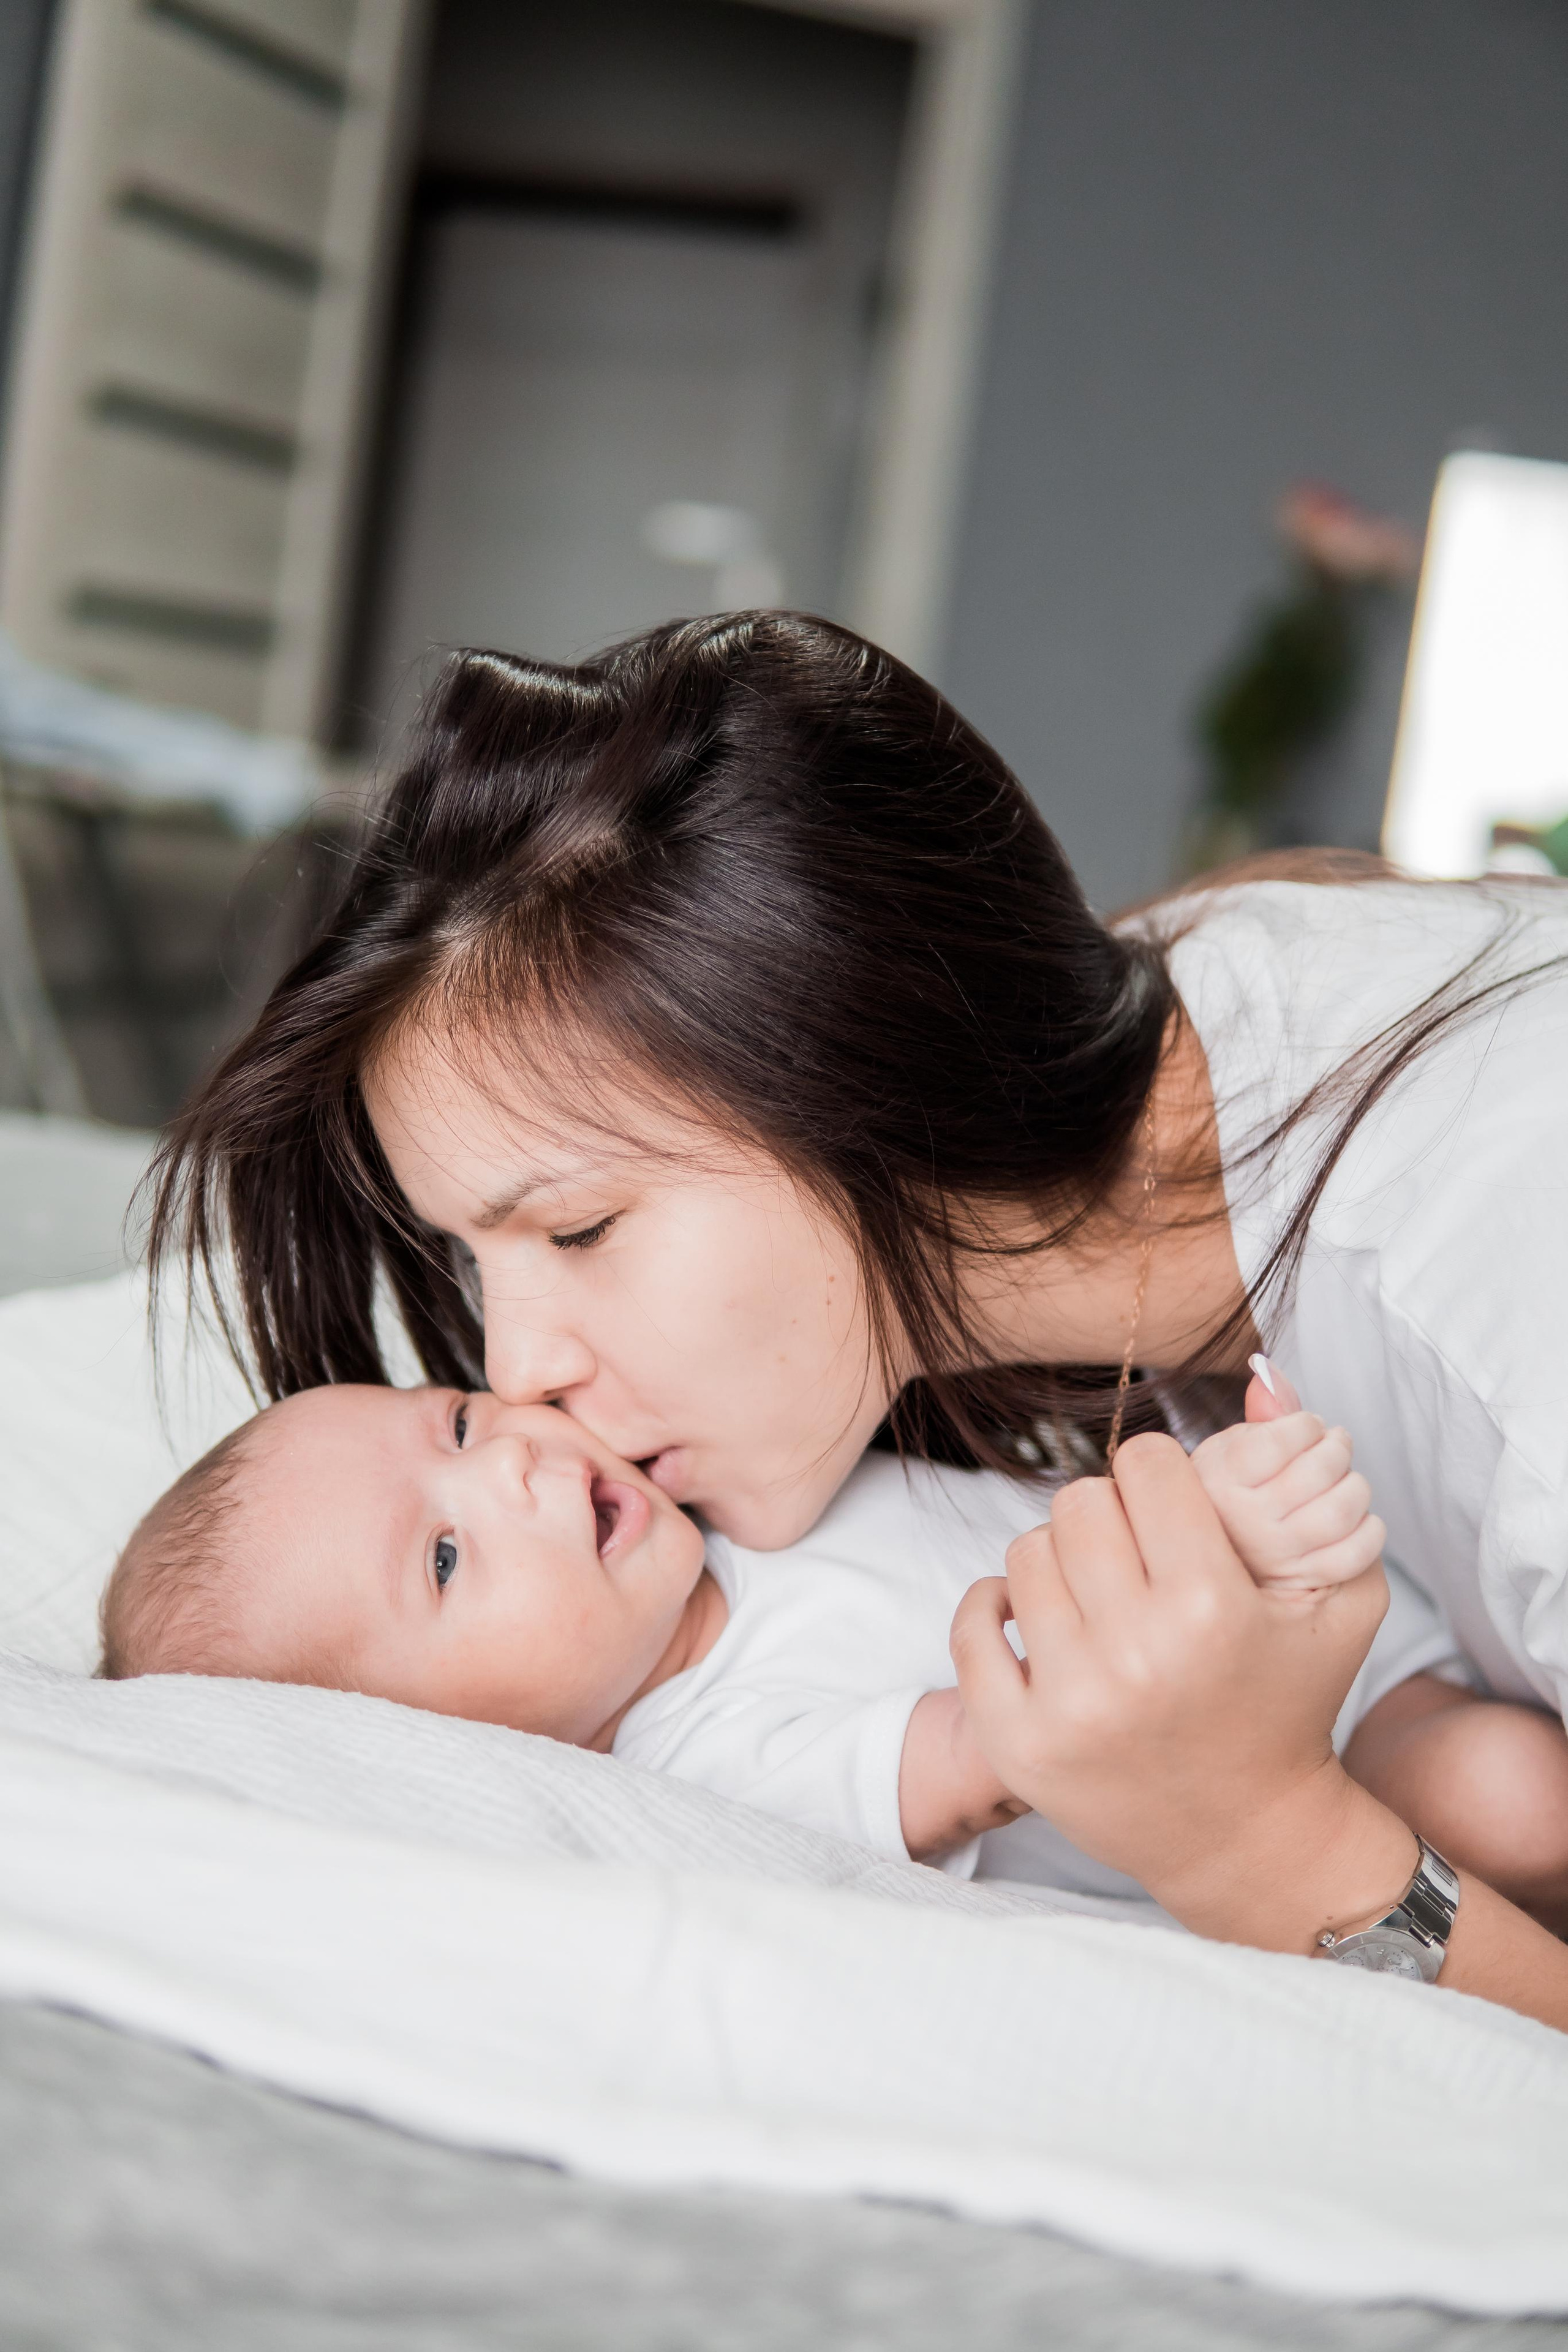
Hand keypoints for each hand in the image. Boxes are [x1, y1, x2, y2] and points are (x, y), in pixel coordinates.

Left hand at [949, 1433, 1395, 1940]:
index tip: (1169, 1512)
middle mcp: (1134, 1655)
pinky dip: (993, 1607)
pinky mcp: (1016, 1741)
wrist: (1247, 1836)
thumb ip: (1307, 1483)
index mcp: (1210, 1608)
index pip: (1144, 1464)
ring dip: (1059, 1562)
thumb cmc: (1292, 1703)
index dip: (1159, 1477)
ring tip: (1097, 1597)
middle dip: (1109, 1515)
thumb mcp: (1338, 1598)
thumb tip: (1260, 1372)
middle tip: (1133, 1557)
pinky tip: (1036, 1622)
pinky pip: (971, 1620)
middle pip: (1079, 1501)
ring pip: (1025, 1553)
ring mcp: (1068, 1703)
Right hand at [1191, 1411, 1384, 1588]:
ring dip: (1355, 1485)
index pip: (1281, 1440)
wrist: (1217, 1560)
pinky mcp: (1305, 1579)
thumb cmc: (1231, 1496)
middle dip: (1337, 1448)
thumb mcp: (1232, 1449)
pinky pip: (1355, 1553)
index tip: (1307, 1426)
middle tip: (1334, 1445)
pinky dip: (1370, 1530)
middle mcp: (1244, 1520)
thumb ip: (1260, 1413)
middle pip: (1318, 1471)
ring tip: (1346, 1479)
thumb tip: (1268, 1371)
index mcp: (1220, 1479)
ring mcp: (1276, 1554)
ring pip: (1341, 1510)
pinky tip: (1357, 1518)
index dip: (1305, 1425)